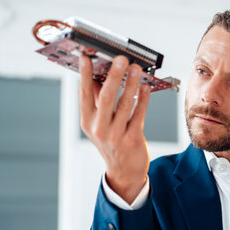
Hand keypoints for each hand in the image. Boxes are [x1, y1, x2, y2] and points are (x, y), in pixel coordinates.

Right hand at [79, 55, 150, 203]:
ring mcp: (116, 135)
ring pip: (124, 104)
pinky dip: (142, 99)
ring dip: (131, 84)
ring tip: (136, 69)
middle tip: (120, 59)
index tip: (86, 58)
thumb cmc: (112, 143)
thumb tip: (99, 76)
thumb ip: (98, 102)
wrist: (124, 172)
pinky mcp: (132, 139)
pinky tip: (145, 87)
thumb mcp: (99, 124)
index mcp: (87, 121)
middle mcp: (99, 128)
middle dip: (113, 76)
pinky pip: (138, 115)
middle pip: (106, 97)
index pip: (84, 94)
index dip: (85, 75)